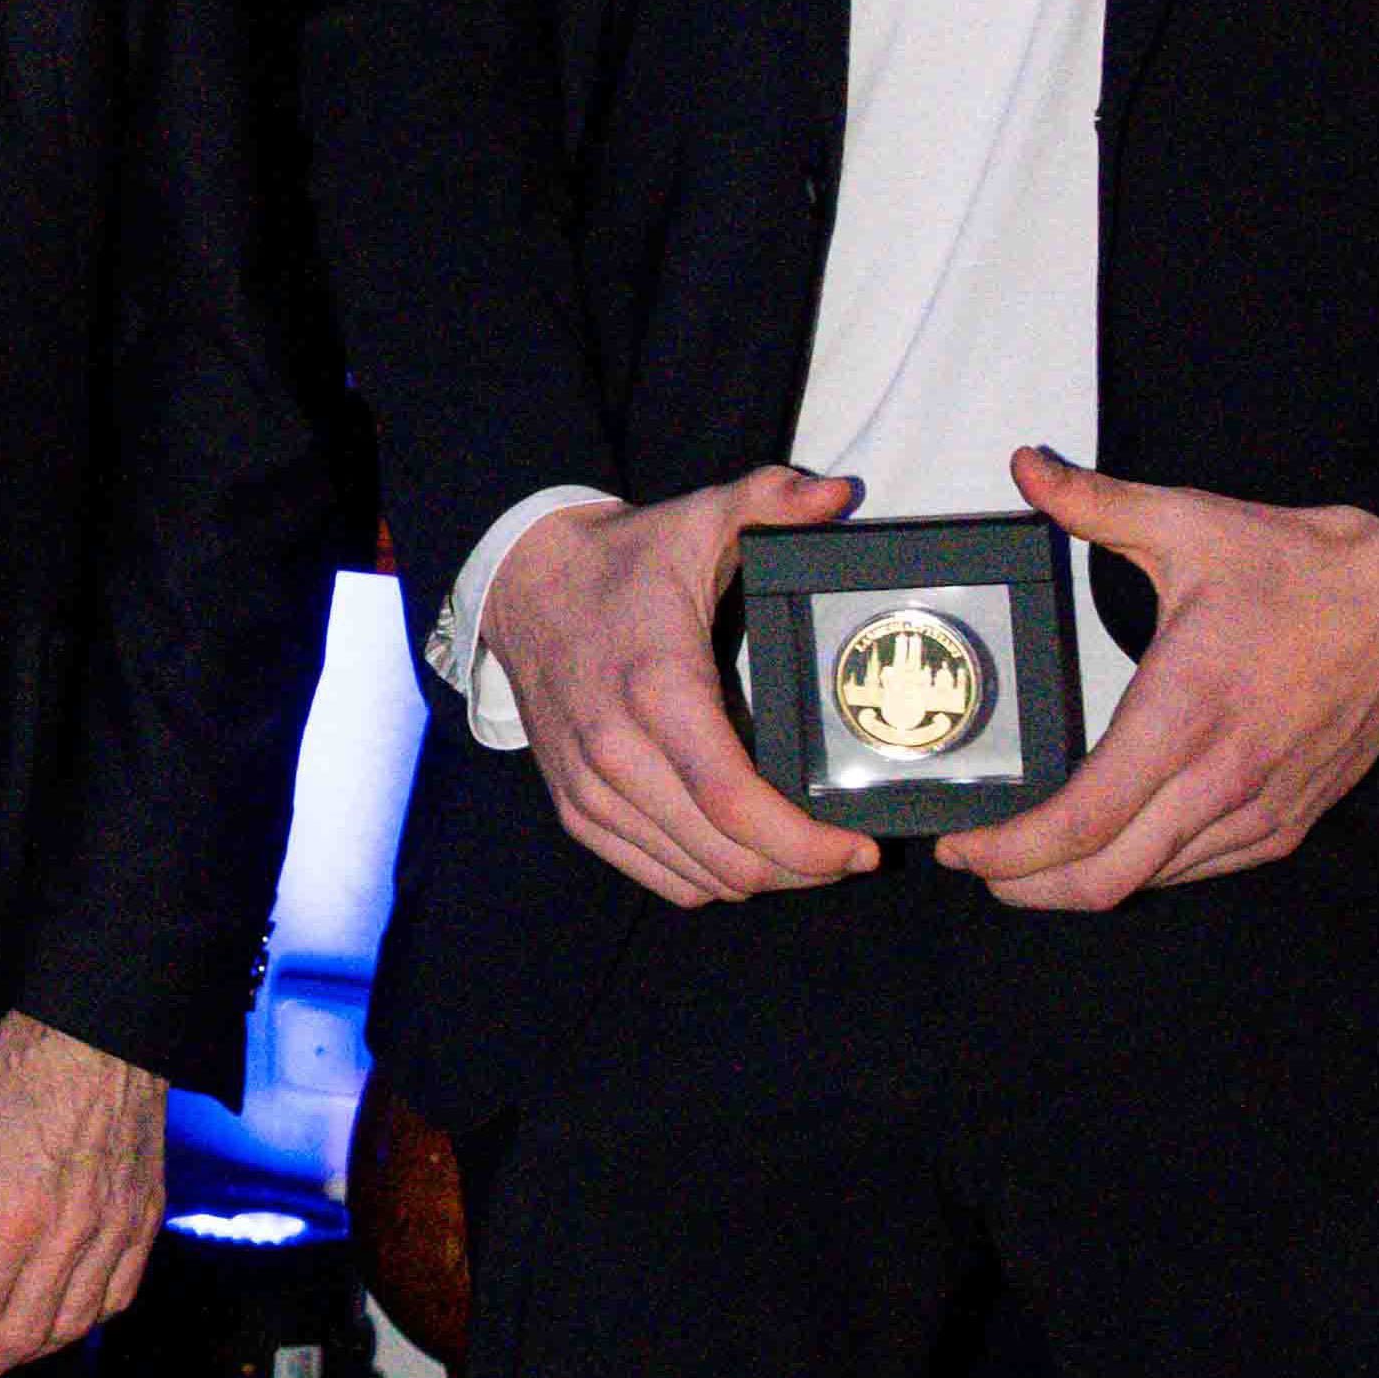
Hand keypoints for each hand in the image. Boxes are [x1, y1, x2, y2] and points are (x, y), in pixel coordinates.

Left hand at [0, 1014, 168, 1377]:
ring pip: (72, 1324)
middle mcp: (71, 1233)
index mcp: (15, 1211)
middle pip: (20, 1331)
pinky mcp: (144, 1219)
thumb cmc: (28, 1066)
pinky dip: (82, 1323)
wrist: (108, 1027)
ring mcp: (115, 1230)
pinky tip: (57, 1325)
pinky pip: (117, 1296)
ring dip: (27, 1351)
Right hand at [477, 468, 882, 905]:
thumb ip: (769, 501)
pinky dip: (707, 880)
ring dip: (759, 880)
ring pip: (694, 878)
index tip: (857, 848)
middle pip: (724, 857)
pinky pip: (655, 876)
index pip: (733, 802)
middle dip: (801, 870)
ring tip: (806, 858)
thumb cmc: (623, 562)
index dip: (805, 845)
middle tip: (846, 855)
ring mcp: (590, 787)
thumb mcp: (697, 519)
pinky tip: (741, 856)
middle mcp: (617, 751)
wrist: (521, 584)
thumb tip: (836, 497)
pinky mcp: (575, 807)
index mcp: (658, 689)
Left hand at [941, 447, 1378, 911]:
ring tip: (1026, 861)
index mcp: (1185, 712)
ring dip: (1079, 885)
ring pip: (1150, 883)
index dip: (1010, 851)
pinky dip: (1142, 870)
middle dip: (1025, 886)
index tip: (961, 845)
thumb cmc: (1294, 569)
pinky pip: (1199, 871)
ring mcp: (1259, 811)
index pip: (1084, 820)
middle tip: (977, 864)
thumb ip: (1095, 502)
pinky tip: (1108, 847)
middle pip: (1104, 879)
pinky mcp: (1286, 822)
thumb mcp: (1188, 523)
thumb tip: (1027, 465)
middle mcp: (1222, 777)